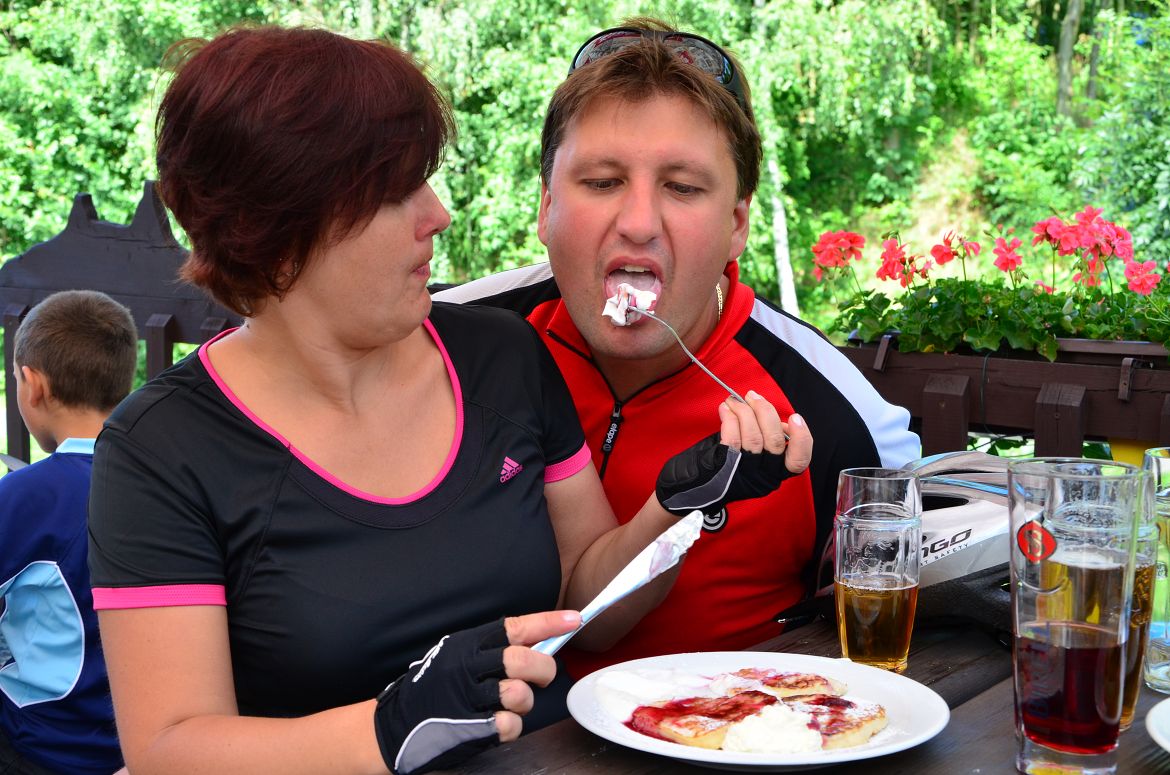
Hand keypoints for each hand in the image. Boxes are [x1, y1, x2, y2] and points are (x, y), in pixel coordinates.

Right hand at [373, 611, 579, 774]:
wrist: (393, 727)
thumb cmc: (431, 690)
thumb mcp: (454, 656)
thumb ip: (490, 650)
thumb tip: (536, 644)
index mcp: (467, 645)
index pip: (515, 627)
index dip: (548, 622)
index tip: (574, 620)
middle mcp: (468, 668)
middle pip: (522, 660)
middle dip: (542, 669)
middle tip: (542, 676)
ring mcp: (468, 699)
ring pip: (519, 693)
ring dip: (524, 700)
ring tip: (511, 703)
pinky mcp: (470, 729)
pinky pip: (510, 725)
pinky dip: (511, 726)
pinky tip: (497, 723)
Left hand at [656, 391, 811, 516]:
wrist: (690, 487)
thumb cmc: (725, 465)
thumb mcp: (753, 456)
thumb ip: (768, 439)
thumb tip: (779, 420)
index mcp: (774, 474)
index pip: (799, 462)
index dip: (802, 439)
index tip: (795, 418)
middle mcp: (763, 478)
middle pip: (774, 440)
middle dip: (764, 411)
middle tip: (752, 396)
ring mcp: (743, 474)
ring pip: (753, 436)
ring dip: (743, 411)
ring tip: (734, 401)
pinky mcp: (724, 467)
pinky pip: (732, 438)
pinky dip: (729, 418)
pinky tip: (724, 410)